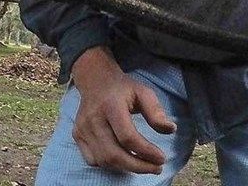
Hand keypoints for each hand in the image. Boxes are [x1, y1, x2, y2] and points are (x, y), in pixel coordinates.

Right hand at [70, 46, 176, 174]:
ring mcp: (82, 127)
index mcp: (110, 105)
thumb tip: (170, 130)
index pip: (127, 137)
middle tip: (155, 168)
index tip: (162, 157)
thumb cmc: (122, 88)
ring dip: (126, 168)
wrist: (94, 79)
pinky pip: (93, 160)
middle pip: (114, 154)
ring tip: (142, 164)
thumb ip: (156, 111)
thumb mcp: (142, 92)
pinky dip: (109, 165)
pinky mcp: (77, 134)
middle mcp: (93, 117)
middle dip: (138, 166)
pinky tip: (122, 158)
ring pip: (104, 160)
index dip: (146, 152)